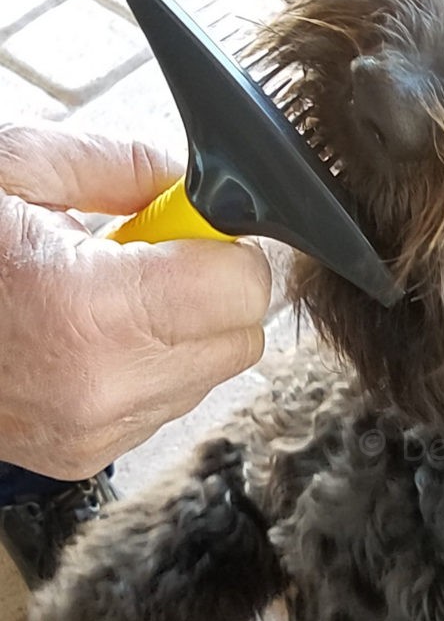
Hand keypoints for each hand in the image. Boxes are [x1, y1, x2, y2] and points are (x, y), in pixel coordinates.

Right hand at [0, 124, 271, 479]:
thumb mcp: (14, 169)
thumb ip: (123, 165)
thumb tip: (200, 185)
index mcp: (88, 310)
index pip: (243, 291)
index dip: (227, 250)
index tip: (197, 232)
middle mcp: (101, 386)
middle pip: (240, 340)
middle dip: (213, 293)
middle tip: (153, 262)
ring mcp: (95, 431)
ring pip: (210, 376)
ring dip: (183, 334)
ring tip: (108, 300)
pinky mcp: (87, 455)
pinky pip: (169, 404)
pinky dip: (151, 369)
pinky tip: (93, 338)